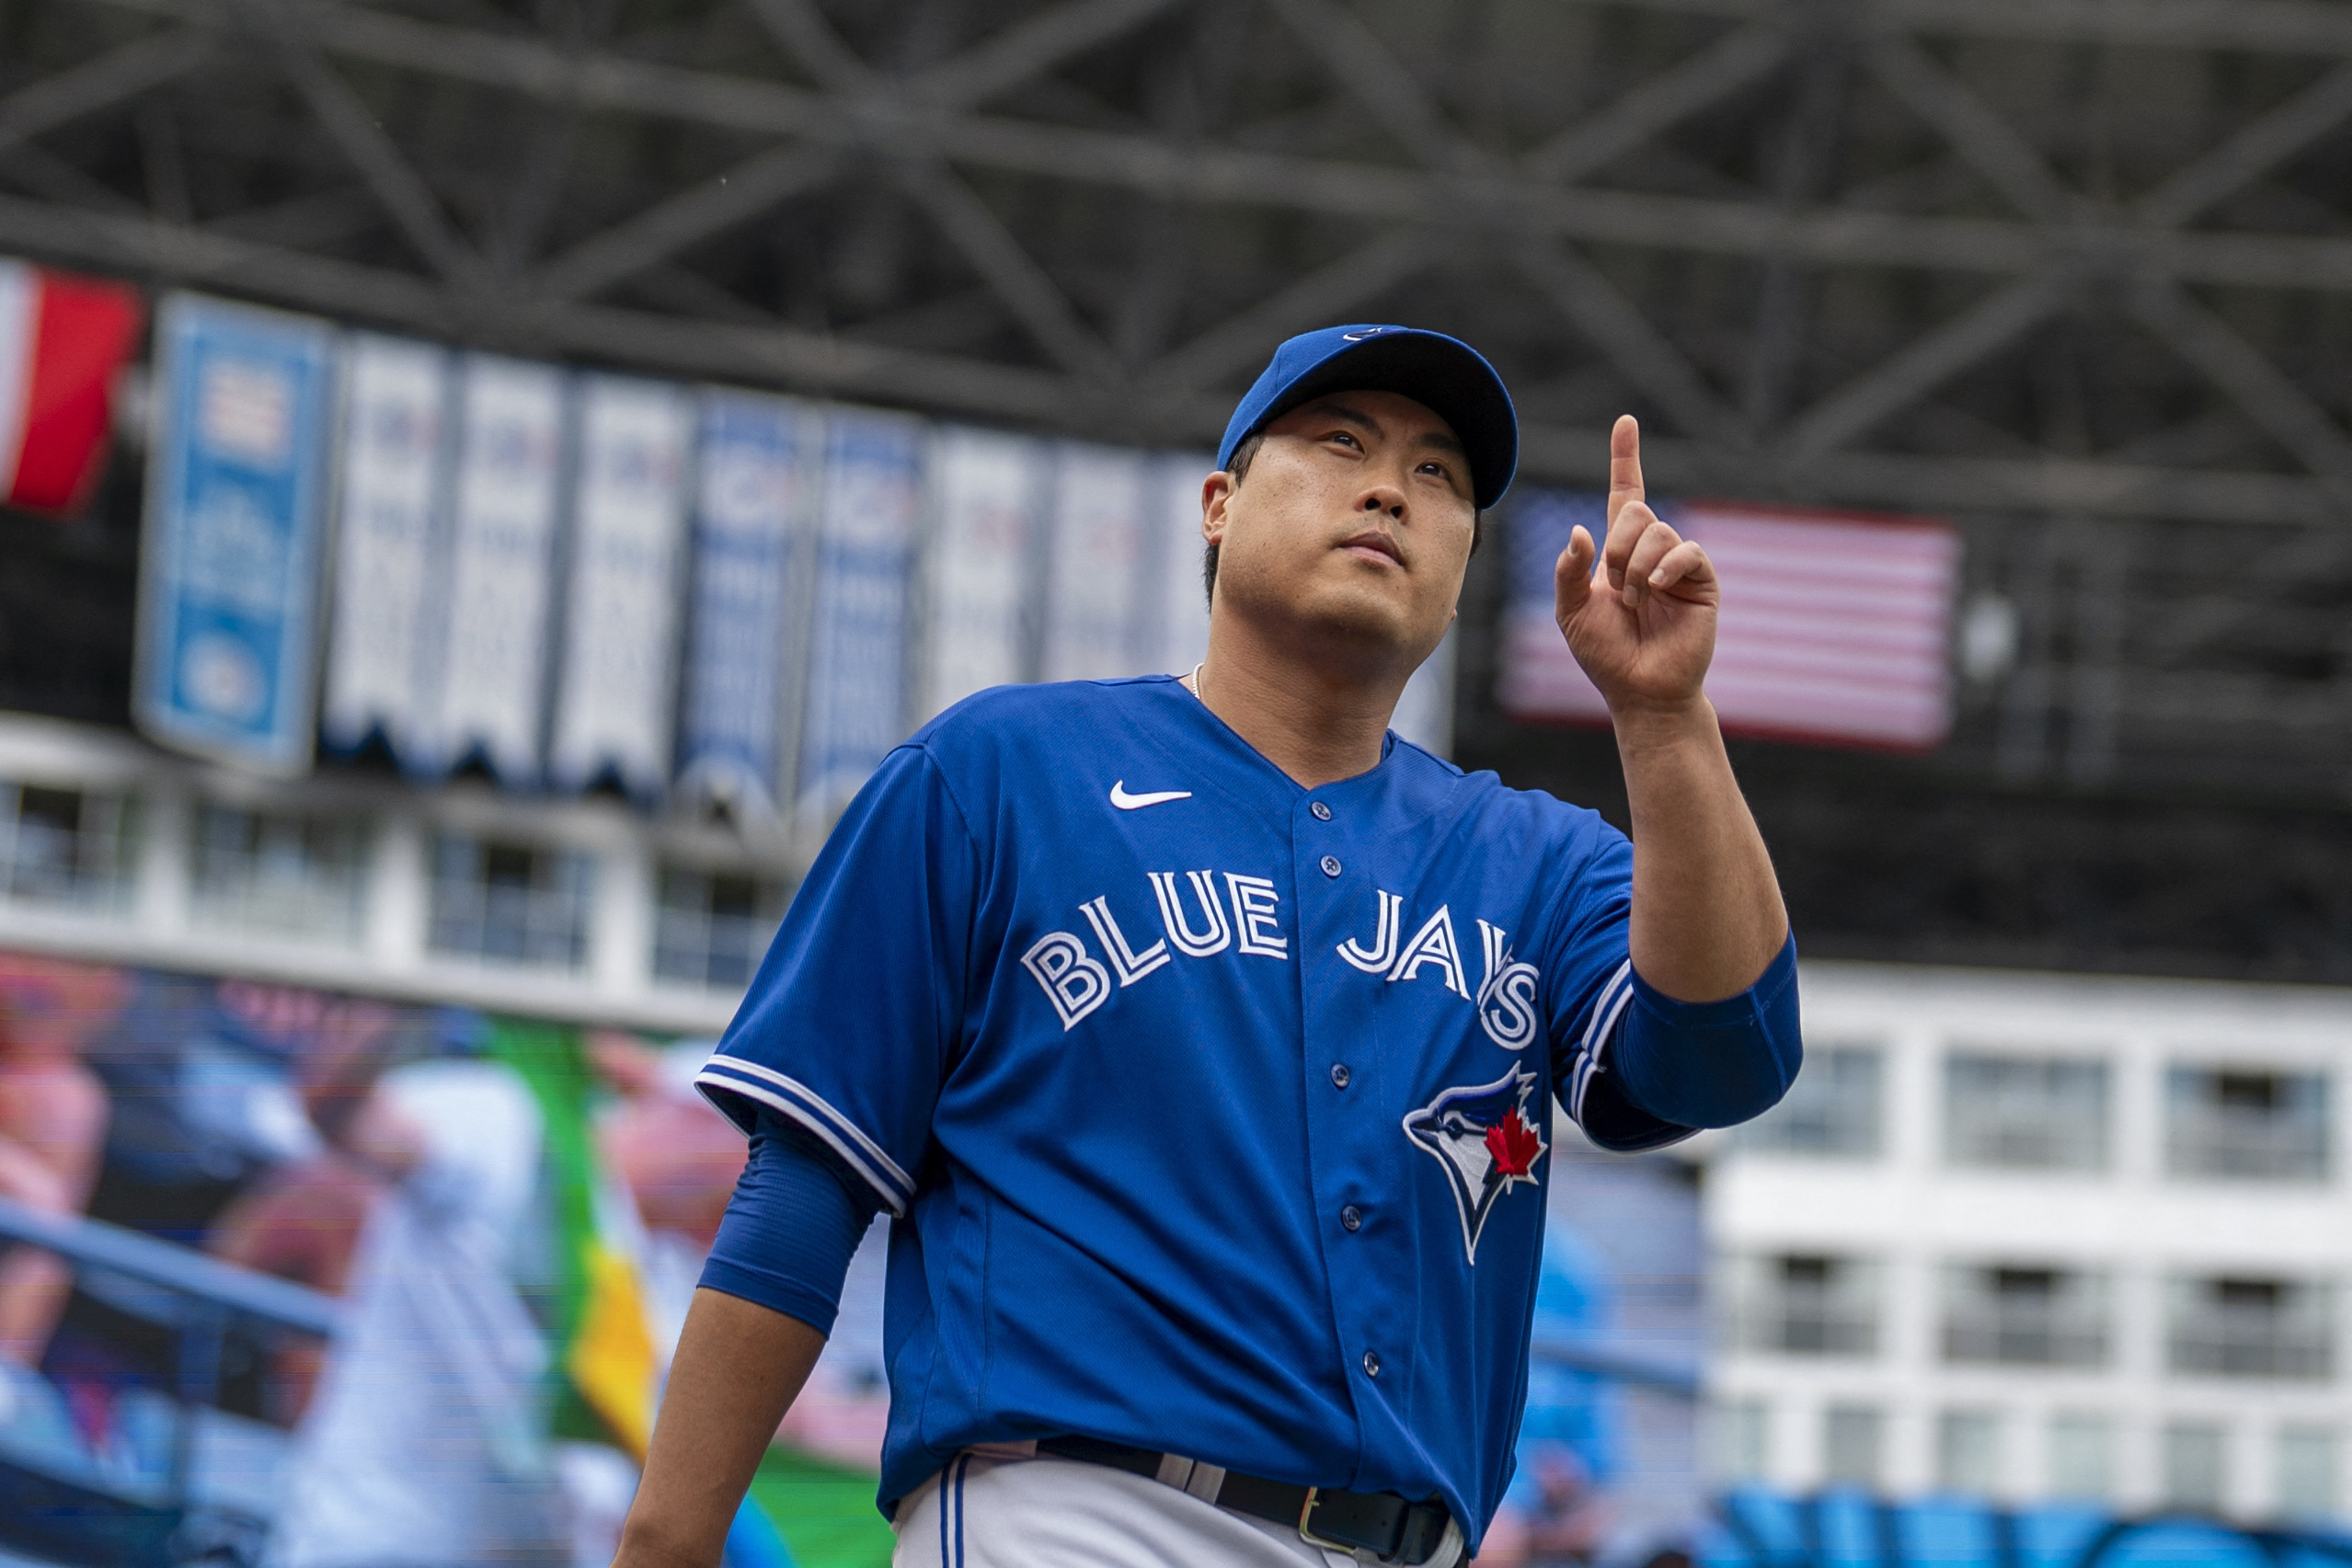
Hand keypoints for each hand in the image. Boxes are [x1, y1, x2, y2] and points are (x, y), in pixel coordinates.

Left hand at [1553, 416, 1718, 717]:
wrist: (1641, 690)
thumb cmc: (1606, 654)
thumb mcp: (1571, 612)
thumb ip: (1569, 570)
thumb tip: (1580, 529)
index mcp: (1620, 552)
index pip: (1626, 493)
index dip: (1626, 458)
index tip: (1627, 422)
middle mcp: (1652, 551)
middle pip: (1637, 511)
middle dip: (1616, 547)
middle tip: (1617, 589)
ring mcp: (1679, 564)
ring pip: (1658, 530)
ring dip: (1636, 566)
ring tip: (1635, 602)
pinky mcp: (1702, 580)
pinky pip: (1687, 550)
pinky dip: (1666, 565)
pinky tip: (1657, 589)